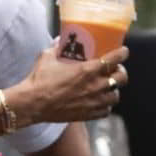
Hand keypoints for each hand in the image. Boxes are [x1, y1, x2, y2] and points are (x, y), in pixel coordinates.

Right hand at [14, 45, 129, 122]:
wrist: (32, 104)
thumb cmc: (38, 80)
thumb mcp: (47, 57)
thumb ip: (57, 48)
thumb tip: (60, 41)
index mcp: (87, 70)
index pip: (115, 59)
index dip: (122, 53)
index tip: (123, 52)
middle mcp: (95, 86)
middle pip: (122, 78)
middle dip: (120, 72)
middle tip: (114, 70)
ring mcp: (93, 102)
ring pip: (115, 96)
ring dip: (113, 90)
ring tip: (107, 87)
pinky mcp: (88, 114)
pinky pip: (106, 111)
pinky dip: (105, 106)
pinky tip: (99, 102)